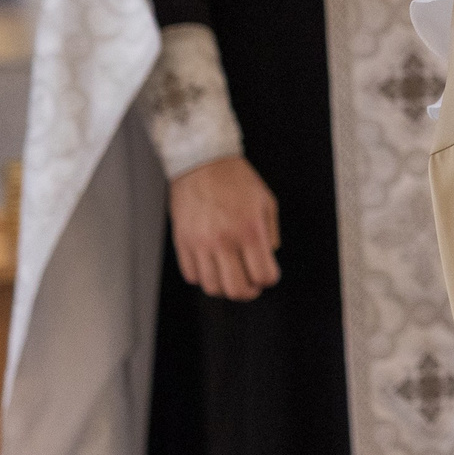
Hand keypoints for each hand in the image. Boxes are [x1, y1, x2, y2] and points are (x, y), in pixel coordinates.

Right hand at [170, 156, 279, 300]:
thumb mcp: (266, 201)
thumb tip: (269, 256)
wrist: (202, 162)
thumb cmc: (234, 179)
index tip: (268, 275)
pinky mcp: (182, 243)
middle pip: (236, 289)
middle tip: (251, 285)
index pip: (263, 275)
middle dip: (248, 292)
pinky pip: (191, 275)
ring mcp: (200, 244)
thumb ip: (271, 232)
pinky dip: (203, 277)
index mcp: (250, 230)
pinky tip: (211, 266)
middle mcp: (224, 241)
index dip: (269, 279)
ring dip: (224, 287)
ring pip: (212, 287)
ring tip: (230, 276)